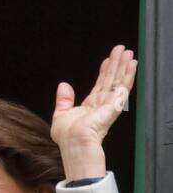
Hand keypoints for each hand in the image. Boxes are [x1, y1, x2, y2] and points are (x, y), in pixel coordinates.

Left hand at [51, 45, 137, 180]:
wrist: (74, 142)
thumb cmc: (68, 136)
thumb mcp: (60, 114)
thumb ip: (63, 100)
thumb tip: (63, 85)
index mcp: (90, 107)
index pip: (100, 85)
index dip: (104, 71)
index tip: (108, 59)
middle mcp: (102, 104)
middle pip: (111, 80)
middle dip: (116, 64)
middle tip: (121, 50)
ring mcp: (110, 104)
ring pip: (118, 80)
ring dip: (124, 66)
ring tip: (128, 53)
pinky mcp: (115, 104)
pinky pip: (123, 86)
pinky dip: (128, 75)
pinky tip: (131, 65)